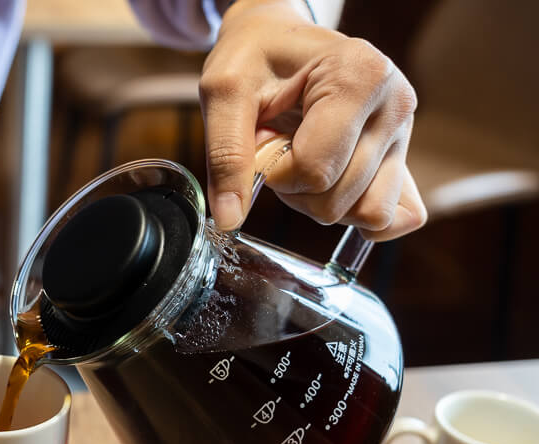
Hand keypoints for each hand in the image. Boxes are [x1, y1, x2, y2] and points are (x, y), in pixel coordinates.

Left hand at [200, 0, 427, 239]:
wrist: (276, 38)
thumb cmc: (253, 57)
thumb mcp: (224, 92)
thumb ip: (225, 155)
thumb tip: (227, 219)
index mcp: (360, 75)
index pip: (315, 169)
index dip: (274, 172)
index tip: (264, 141)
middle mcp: (395, 104)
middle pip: (338, 199)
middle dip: (294, 190)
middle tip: (281, 148)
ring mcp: (404, 133)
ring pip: (367, 214)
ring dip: (321, 203)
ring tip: (304, 160)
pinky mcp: (402, 157)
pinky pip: (395, 215)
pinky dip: (357, 214)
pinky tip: (330, 188)